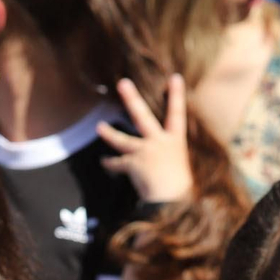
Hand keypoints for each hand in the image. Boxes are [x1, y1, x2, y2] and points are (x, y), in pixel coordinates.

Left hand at [97, 74, 193, 203]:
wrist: (173, 202)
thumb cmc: (181, 188)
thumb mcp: (179, 165)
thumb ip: (167, 155)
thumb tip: (158, 154)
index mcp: (175, 141)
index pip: (178, 114)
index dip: (177, 95)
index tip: (175, 77)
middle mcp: (159, 142)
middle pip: (142, 116)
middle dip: (131, 98)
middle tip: (122, 83)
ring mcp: (145, 151)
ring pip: (122, 140)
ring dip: (109, 133)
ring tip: (99, 127)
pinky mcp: (134, 164)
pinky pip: (117, 163)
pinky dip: (110, 164)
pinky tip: (103, 162)